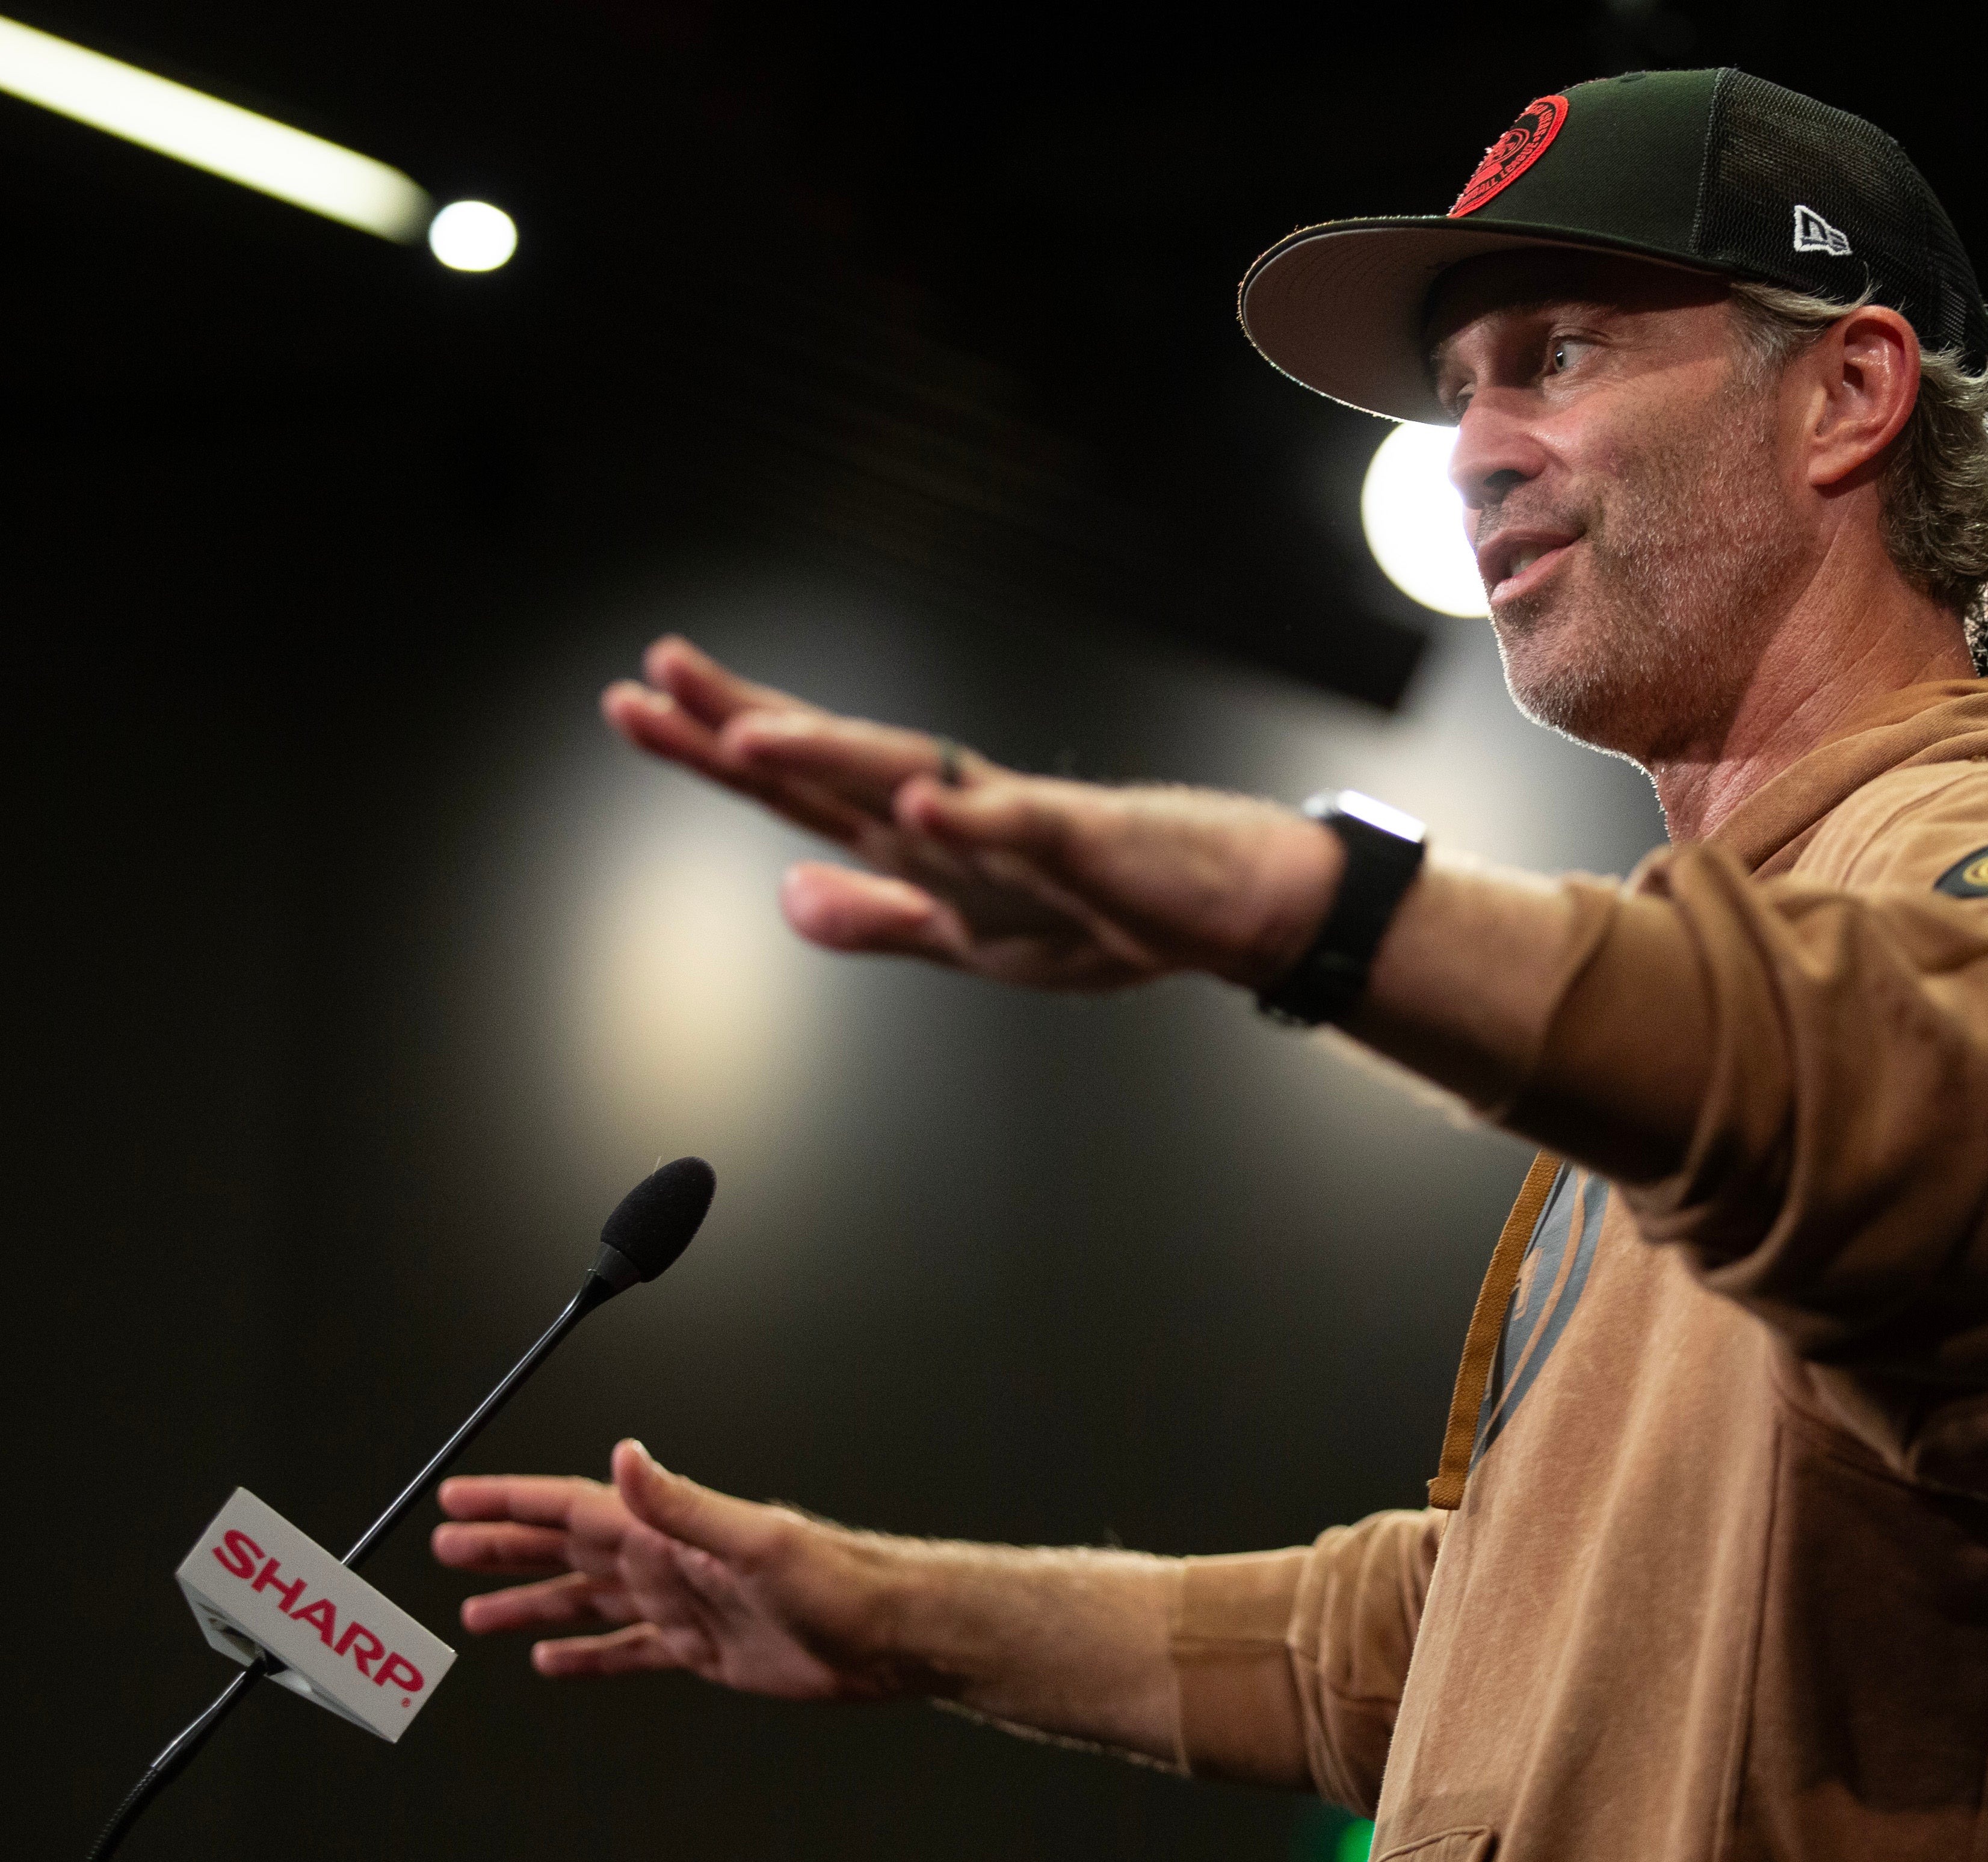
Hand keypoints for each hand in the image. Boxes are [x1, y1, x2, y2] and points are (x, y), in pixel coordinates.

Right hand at [434, 1439, 914, 1699]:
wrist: (891, 1634)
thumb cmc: (843, 1580)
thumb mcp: (757, 1540)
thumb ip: (684, 1504)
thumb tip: (626, 1457)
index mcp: (672, 1532)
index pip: (574, 1507)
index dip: (513, 1501)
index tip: (457, 1497)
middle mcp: (671, 1563)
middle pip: (568, 1548)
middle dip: (505, 1546)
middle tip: (447, 1546)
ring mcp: (685, 1606)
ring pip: (590, 1600)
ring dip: (534, 1602)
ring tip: (477, 1616)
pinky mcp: (705, 1650)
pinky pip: (630, 1651)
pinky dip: (588, 1655)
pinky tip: (553, 1662)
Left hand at [602, 635, 1341, 991]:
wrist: (1232, 906)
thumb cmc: (1116, 914)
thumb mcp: (972, 942)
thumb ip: (879, 920)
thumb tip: (781, 896)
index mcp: (920, 846)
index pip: (797, 791)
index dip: (714, 751)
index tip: (634, 705)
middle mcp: (952, 818)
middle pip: (829, 764)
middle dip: (739, 723)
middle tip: (653, 672)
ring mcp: (1016, 826)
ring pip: (906, 780)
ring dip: (828, 756)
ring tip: (748, 737)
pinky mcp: (1086, 843)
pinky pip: (1019, 829)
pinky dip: (968, 818)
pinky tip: (915, 805)